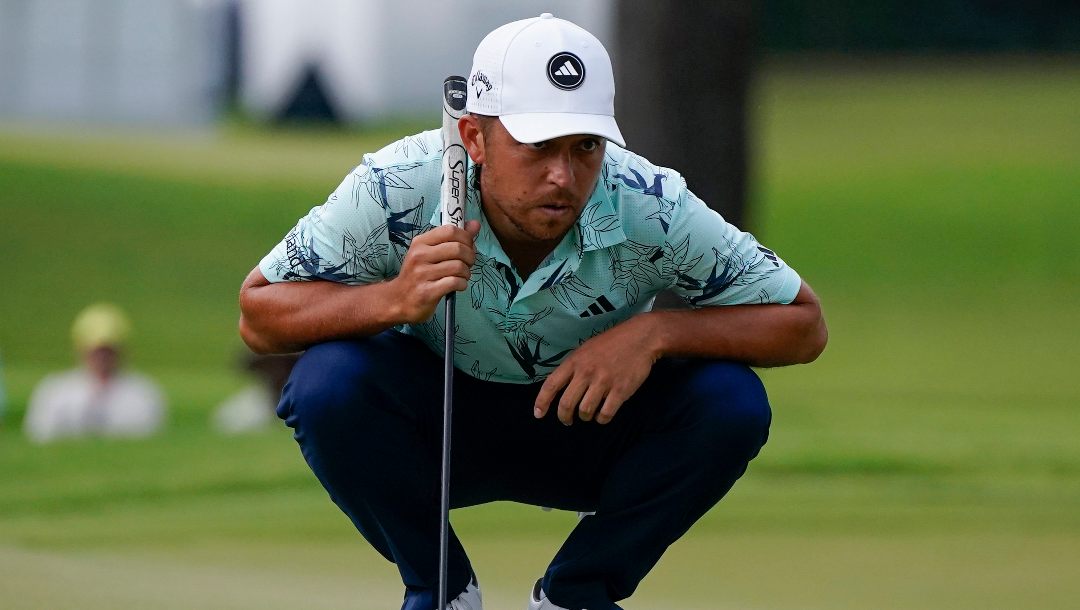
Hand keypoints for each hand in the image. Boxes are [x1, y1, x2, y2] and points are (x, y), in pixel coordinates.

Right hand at [392, 220, 480, 322]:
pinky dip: (462, 284)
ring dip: (467, 272)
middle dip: (470, 256)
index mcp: (420, 242)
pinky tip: (458, 285)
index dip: (466, 237)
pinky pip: (454, 282)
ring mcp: (422, 274)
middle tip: (468, 264)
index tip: (468, 247)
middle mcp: (419, 255)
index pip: (450, 230)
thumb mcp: (430, 252)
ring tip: (463, 276)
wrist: (399, 300)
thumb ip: (453, 238)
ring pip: (458, 266)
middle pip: (458, 248)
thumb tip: (475, 224)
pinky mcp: (427, 292)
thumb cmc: (418, 274)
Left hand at [534, 315, 660, 424]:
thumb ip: (574, 367)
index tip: (538, 414)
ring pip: (585, 412)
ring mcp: (604, 382)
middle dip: (564, 417)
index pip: (551, 384)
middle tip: (567, 420)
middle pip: (567, 404)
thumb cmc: (612, 343)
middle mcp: (586, 373)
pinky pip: (605, 414)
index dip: (542, 402)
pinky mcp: (620, 391)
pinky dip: (601, 419)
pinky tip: (602, 414)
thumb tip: (561, 387)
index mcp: (575, 361)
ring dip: (585, 417)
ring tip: (589, 413)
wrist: (640, 338)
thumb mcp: (586, 349)